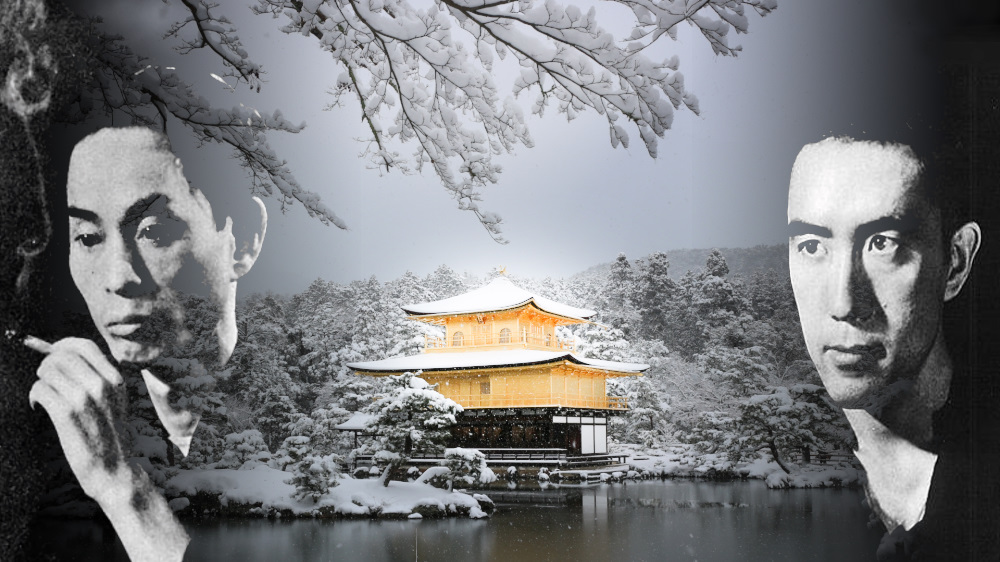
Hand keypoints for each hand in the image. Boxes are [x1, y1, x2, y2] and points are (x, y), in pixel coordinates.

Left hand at [27, 336, 188, 561]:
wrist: (116, 470)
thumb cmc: (111, 437)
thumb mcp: (116, 402)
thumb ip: (100, 380)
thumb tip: (67, 357)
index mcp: (115, 379)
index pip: (83, 346)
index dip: (62, 346)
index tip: (54, 356)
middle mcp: (101, 384)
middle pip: (61, 355)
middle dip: (48, 366)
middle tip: (48, 382)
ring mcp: (84, 398)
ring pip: (47, 370)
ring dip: (40, 381)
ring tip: (45, 396)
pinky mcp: (66, 415)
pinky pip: (39, 390)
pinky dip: (34, 397)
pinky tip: (38, 408)